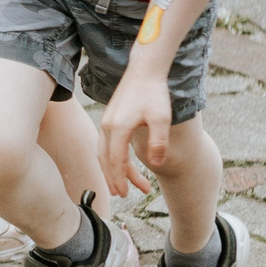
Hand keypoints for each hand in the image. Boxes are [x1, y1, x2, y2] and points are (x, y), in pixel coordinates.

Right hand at [100, 73, 172, 195]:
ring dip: (112, 170)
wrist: (144, 71)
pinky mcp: (109, 119)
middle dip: (114, 179)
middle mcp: (107, 126)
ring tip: (124, 184)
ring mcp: (106, 122)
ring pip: (103, 153)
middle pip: (106, 160)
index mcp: (118, 127)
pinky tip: (122, 164)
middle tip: (124, 195)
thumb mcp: (162, 118)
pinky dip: (111, 159)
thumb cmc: (154, 93)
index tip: (125, 194)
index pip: (116, 161)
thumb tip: (156, 164)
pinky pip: (105, 145)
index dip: (120, 179)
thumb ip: (159, 142)